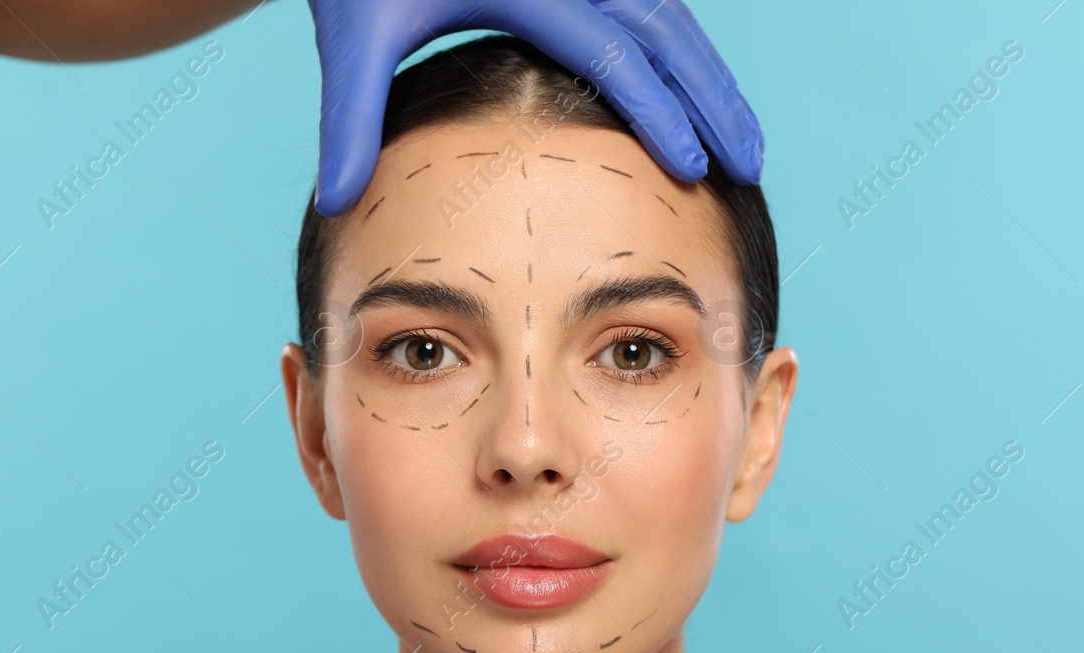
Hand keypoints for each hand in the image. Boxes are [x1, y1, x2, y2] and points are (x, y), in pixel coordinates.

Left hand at [307, 0, 763, 215]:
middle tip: (749, 164)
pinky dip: (683, 53)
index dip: (657, 110)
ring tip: (743, 139)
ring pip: (668, 13)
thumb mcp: (352, 37)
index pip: (610, 50)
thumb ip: (349, 118)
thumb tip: (333, 202)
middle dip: (712, 97)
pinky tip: (701, 95)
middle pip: (663, 28)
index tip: (694, 166)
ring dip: (711, 75)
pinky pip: (651, 4)